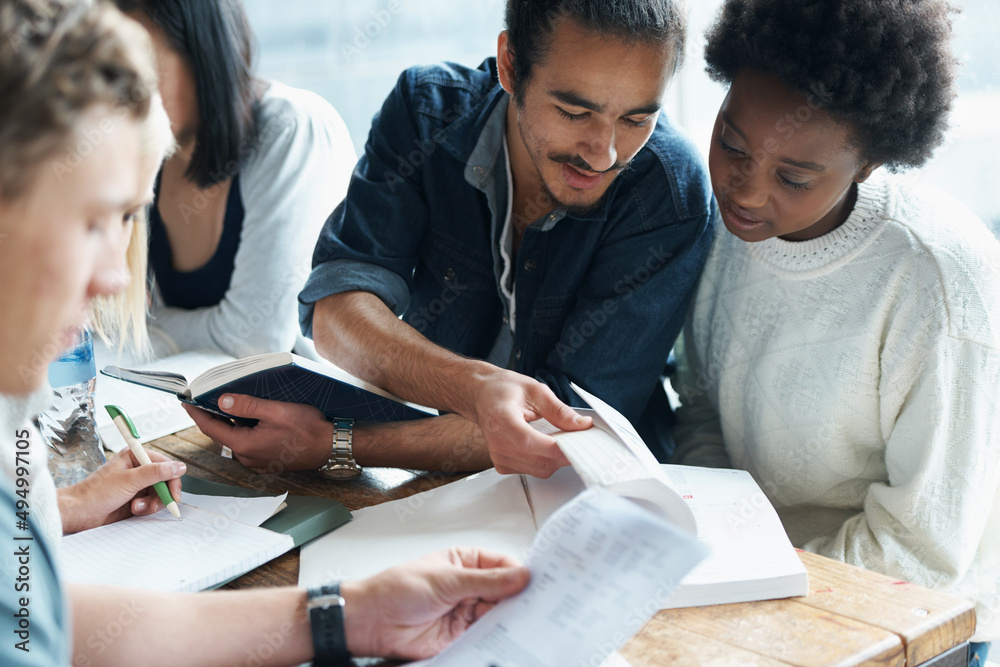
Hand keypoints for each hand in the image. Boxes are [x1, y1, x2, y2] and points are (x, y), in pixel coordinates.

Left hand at [58, 449, 185, 534]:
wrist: (78, 513)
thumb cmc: (96, 493)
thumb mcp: (129, 480)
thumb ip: (156, 473)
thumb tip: (180, 466)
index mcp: (135, 457)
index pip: (165, 465)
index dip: (172, 479)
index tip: (173, 495)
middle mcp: (138, 469)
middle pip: (165, 480)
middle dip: (161, 494)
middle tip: (156, 505)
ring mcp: (137, 485)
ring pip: (159, 493)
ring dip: (152, 503)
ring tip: (137, 508)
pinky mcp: (135, 499)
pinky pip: (151, 503)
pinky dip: (146, 509)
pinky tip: (134, 510)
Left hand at [183, 396, 333, 472]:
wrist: (329, 446)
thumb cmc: (307, 429)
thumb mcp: (276, 411)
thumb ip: (247, 406)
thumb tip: (221, 401)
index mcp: (246, 445)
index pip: (212, 428)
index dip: (197, 414)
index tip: (186, 402)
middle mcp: (248, 457)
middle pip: (223, 434)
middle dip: (214, 416)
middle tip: (207, 398)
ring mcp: (257, 461)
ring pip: (235, 439)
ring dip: (232, 423)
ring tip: (230, 404)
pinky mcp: (266, 461)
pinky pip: (248, 444)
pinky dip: (244, 431)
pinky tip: (252, 419)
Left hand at [341, 547, 529, 659]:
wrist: (372, 622)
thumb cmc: (397, 589)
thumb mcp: (446, 579)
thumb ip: (486, 581)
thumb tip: (521, 576)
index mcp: (466, 562)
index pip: (503, 564)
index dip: (520, 572)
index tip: (537, 581)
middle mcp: (469, 586)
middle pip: (505, 591)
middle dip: (519, 597)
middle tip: (537, 604)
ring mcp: (467, 612)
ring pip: (499, 615)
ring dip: (511, 619)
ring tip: (526, 621)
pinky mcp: (462, 636)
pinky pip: (487, 637)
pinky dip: (498, 638)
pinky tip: (507, 637)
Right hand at [467, 367, 590, 477]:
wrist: (482, 396)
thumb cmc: (503, 390)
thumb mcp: (535, 390)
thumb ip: (559, 410)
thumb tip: (582, 424)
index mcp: (502, 420)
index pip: (531, 442)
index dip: (558, 447)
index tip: (579, 442)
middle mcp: (497, 443)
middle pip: (539, 461)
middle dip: (565, 454)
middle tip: (580, 440)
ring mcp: (499, 456)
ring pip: (539, 469)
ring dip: (557, 459)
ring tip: (563, 441)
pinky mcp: (502, 465)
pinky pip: (532, 470)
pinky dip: (546, 462)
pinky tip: (547, 446)